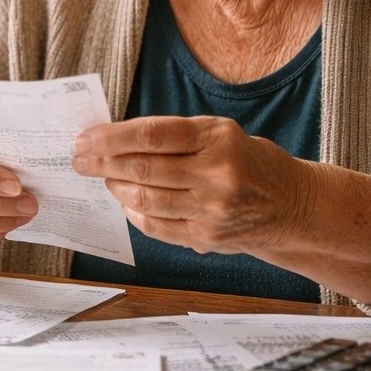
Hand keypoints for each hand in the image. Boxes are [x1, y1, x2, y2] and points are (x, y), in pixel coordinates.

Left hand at [70, 116, 311, 254]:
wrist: (291, 205)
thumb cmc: (247, 160)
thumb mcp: (219, 133)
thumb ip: (173, 135)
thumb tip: (114, 139)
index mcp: (218, 139)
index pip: (151, 135)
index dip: (111, 137)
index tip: (85, 139)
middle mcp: (216, 175)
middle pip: (143, 170)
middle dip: (102, 164)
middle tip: (80, 160)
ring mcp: (212, 211)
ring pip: (145, 200)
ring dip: (116, 188)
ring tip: (105, 178)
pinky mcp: (206, 238)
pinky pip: (157, 227)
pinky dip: (134, 213)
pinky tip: (126, 202)